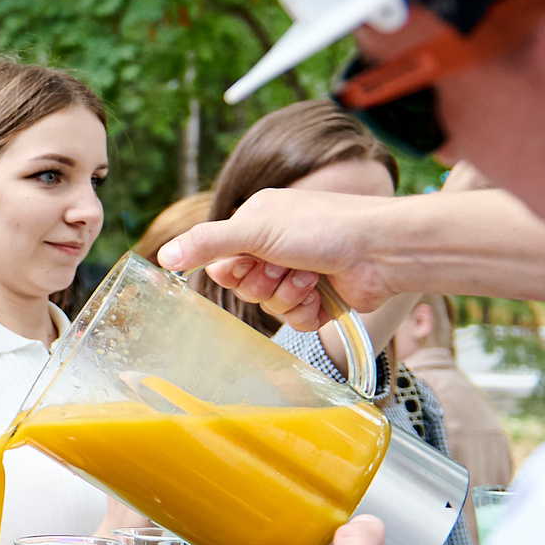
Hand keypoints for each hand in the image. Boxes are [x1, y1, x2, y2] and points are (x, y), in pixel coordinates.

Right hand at [157, 188, 406, 332]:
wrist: (381, 250)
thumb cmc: (323, 227)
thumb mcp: (255, 228)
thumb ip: (207, 242)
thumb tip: (162, 257)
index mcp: (257, 223)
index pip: (221, 260)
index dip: (232, 269)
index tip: (249, 261)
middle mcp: (275, 247)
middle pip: (244, 286)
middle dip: (265, 281)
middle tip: (286, 265)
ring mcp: (298, 274)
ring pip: (268, 305)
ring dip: (288, 293)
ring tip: (312, 275)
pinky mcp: (318, 300)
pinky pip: (293, 321)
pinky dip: (306, 310)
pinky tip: (322, 293)